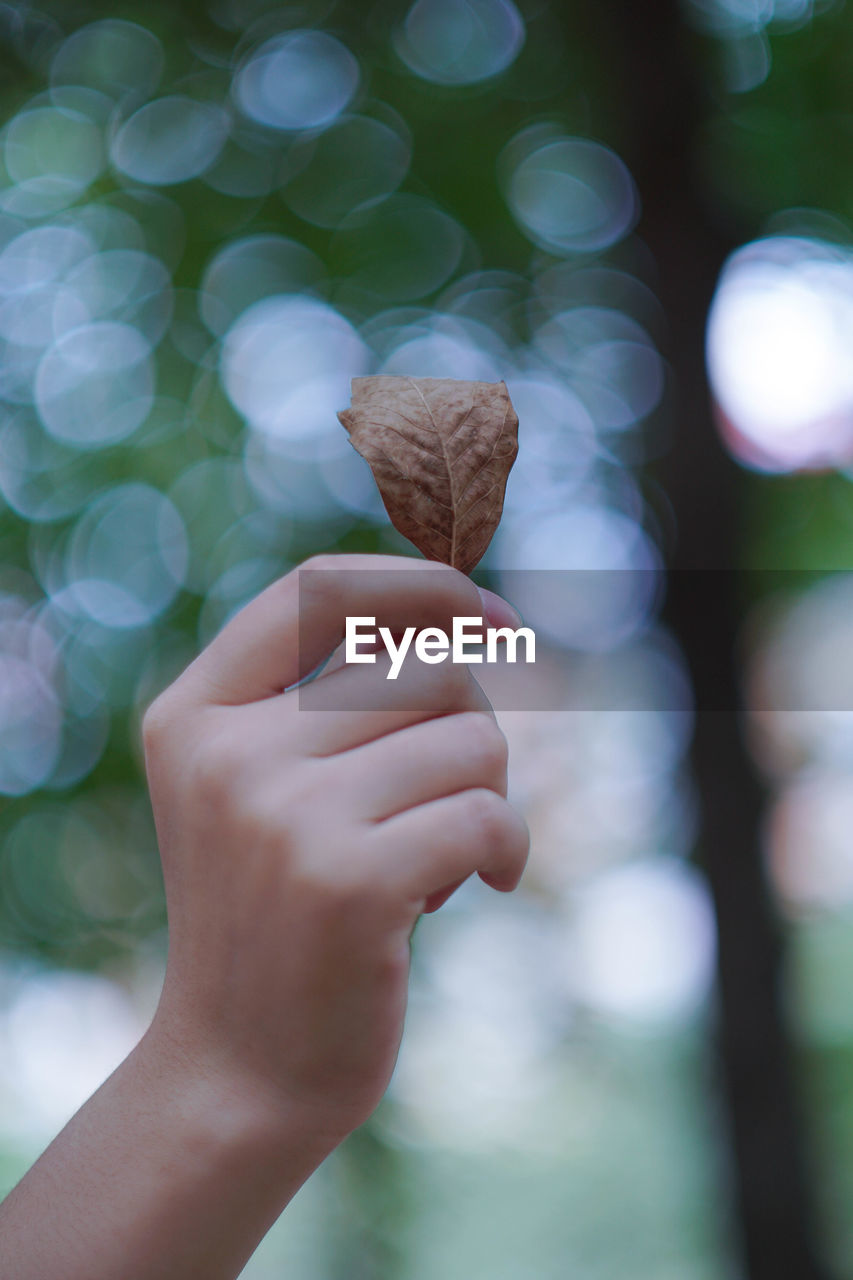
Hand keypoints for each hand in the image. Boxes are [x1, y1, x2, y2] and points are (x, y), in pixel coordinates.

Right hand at [142, 554, 529, 1144]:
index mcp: (196, 713)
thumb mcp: (265, 787)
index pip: (320, 587)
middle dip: (472, 726)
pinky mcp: (349, 883)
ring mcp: (283, 817)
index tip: (496, 619)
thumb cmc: (280, 910)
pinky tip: (478, 886)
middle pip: (427, 665)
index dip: (424, 586)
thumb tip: (472, 614)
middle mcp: (228, 753)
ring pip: (473, 736)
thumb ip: (330, 697)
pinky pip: (489, 813)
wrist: (240, 1069)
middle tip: (450, 796)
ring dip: (486, 795)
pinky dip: (508, 847)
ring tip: (438, 855)